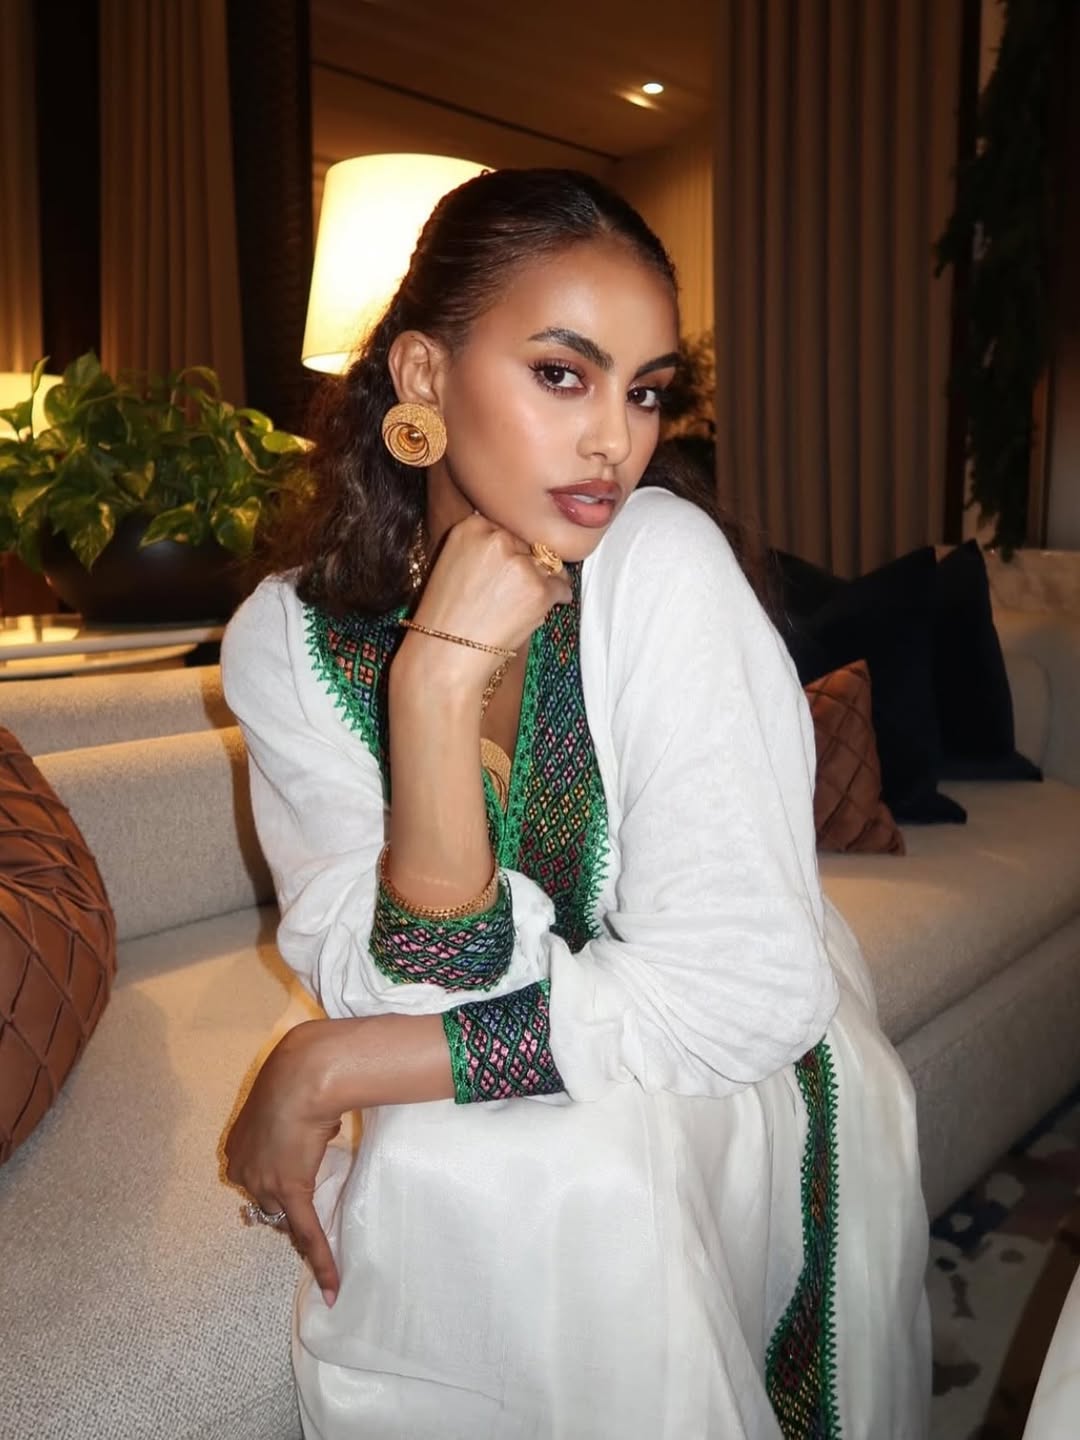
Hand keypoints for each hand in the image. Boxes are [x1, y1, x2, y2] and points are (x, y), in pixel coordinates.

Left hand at [226, 1020, 344, 1304]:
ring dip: (303, 1221)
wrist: (304, 1075)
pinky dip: (321, 1260)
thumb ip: (290, 1123)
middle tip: (312, 1197)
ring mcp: (264, 1184)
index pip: (255, 1180)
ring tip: (322, 1236)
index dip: (275, 1186)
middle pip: (267, 1201)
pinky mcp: (291, 1194)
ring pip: (285, 1216)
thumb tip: (319, 1128)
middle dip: (288, 1202)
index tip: (293, 1184)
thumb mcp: (284, 1100)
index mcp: (237, 1146)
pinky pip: (308, 1233)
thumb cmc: (298, 1076)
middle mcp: (243, 1169)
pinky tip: (333, 1287)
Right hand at [404, 514, 572, 686]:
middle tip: (513, 594)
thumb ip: (483, 549)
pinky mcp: (539, 588)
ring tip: (521, 606)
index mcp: (471, 527)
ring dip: (544, 584)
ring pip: (550, 566)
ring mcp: (519, 563)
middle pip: (529, 546)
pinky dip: (557, 601)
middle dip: (528, 567)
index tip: (505, 573)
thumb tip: (520, 548)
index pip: (507, 531)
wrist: (445, 654)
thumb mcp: (453, 565)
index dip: (510, 554)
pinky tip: (534, 614)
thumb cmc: (446, 617)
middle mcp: (496, 538)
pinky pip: (562, 588)